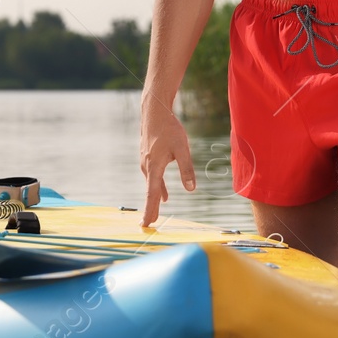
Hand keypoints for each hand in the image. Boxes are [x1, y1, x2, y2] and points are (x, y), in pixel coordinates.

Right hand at [139, 103, 195, 226]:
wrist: (154, 112)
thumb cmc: (169, 129)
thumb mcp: (182, 149)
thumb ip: (187, 169)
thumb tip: (191, 190)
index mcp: (154, 167)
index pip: (152, 194)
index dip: (150, 210)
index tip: (147, 223)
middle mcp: (147, 167)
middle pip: (149, 193)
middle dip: (149, 209)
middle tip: (147, 225)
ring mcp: (146, 162)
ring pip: (151, 185)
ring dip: (152, 200)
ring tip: (154, 215)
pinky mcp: (149, 158)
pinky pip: (152, 178)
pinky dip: (156, 189)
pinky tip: (163, 195)